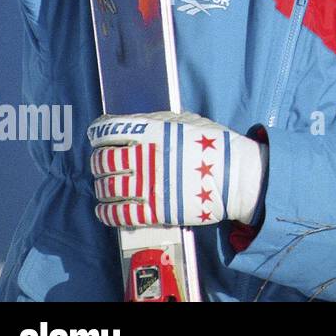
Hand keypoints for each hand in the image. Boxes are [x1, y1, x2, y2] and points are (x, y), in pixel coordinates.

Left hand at [89, 111, 267, 228]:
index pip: (108, 131)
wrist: (238, 177)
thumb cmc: (216, 145)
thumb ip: (158, 122)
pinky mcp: (155, 210)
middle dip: (98, 162)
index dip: (97, 134)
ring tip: (106, 187)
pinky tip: (106, 209)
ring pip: (107, 188)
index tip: (97, 137)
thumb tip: (135, 123)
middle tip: (102, 164)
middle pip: (103, 161)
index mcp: (153, 133)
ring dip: (101, 187)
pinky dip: (106, 213)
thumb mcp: (189, 121)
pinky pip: (119, 214)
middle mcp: (146, 158)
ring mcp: (149, 185)